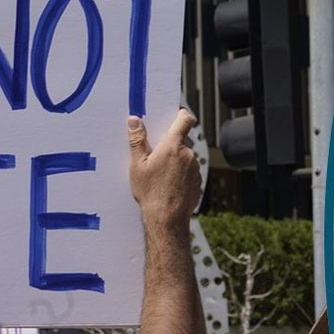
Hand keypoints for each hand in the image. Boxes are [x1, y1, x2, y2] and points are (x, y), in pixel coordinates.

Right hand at [128, 109, 200, 227]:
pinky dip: (182, 173)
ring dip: (177, 160)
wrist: (167, 219)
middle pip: (183, 140)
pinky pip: (190, 171)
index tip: (175, 116)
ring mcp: (195, 169)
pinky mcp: (198, 181)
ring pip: (187, 156)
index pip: (185, 119)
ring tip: (162, 174)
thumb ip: (137, 140)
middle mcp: (188, 155)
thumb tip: (134, 120)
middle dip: (172, 144)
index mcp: (173, 147)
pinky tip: (169, 184)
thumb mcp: (137, 166)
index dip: (181, 115)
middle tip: (157, 155)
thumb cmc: (151, 193)